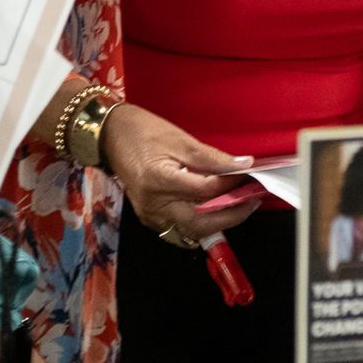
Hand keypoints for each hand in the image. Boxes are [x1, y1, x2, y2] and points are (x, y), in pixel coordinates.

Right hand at [99, 104, 257, 243]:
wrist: (109, 136)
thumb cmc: (143, 131)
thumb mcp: (180, 139)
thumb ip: (213, 158)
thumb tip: (244, 166)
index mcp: (159, 179)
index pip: (206, 191)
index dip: (232, 185)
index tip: (251, 176)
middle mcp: (153, 204)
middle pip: (201, 222)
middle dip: (232, 215)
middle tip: (252, 200)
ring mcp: (149, 215)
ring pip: (192, 231)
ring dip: (219, 223)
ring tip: (238, 206)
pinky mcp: (149, 218)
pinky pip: (180, 230)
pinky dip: (201, 224)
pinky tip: (215, 211)